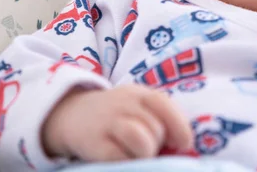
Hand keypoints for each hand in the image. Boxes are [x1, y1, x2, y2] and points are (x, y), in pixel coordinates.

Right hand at [42, 84, 192, 161]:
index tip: (184, 143)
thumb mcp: (137, 106)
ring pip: (142, 141)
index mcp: (140, 94)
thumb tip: (182, 143)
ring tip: (138, 154)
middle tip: (148, 147)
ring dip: (146, 153)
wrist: (72, 115)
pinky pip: (120, 157)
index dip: (179, 125)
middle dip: (158, 143)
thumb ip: (158, 117)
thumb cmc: (117, 115)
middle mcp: (124, 104)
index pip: (164, 104)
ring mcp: (108, 122)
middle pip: (155, 127)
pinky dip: (127, 162)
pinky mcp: (94, 143)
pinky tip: (123, 158)